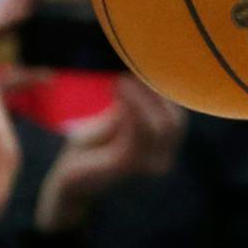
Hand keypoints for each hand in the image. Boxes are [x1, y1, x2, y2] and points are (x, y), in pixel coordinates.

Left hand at [35, 77, 185, 232]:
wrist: (69, 182)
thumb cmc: (91, 150)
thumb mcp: (116, 122)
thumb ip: (134, 104)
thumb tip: (143, 69)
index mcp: (162, 149)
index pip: (179, 116)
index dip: (166, 90)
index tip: (146, 64)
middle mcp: (162, 159)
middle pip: (177, 121)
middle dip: (156, 92)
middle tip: (132, 70)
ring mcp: (148, 165)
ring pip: (162, 125)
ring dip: (141, 97)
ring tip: (121, 80)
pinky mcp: (127, 164)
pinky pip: (139, 131)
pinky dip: (131, 105)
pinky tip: (117, 87)